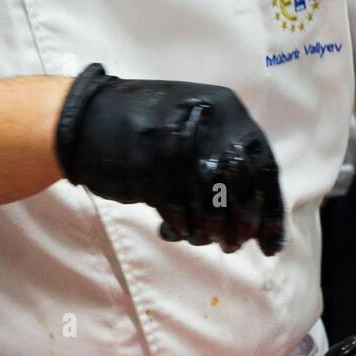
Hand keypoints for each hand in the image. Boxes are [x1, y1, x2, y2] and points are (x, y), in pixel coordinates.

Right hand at [55, 64, 284, 255]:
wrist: (84, 119)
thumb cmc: (146, 131)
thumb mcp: (196, 129)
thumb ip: (227, 162)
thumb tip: (258, 220)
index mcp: (226, 110)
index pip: (264, 168)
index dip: (271, 211)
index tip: (270, 245)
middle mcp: (207, 122)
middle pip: (240, 191)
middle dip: (239, 227)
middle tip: (230, 245)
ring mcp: (176, 143)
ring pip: (210, 205)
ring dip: (208, 233)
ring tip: (200, 238)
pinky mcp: (148, 165)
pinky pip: (178, 211)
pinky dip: (180, 228)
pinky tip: (172, 230)